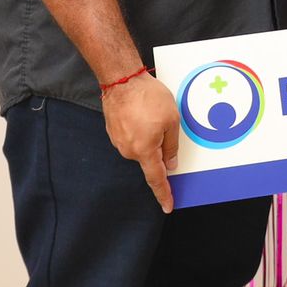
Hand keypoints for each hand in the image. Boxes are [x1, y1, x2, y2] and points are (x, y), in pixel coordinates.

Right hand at [102, 73, 180, 211]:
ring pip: (141, 147)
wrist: (122, 80)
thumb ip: (171, 146)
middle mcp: (129, 150)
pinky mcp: (114, 132)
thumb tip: (170, 164)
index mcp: (144, 150)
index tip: (167, 206)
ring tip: (152, 114)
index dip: (163, 193)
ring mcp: (119, 141)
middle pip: (150, 159)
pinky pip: (132, 138)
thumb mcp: (171, 120)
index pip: (156, 179)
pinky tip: (143, 115)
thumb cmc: (147, 97)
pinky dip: (140, 130)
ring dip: (149, 136)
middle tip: (164, 125)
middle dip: (160, 148)